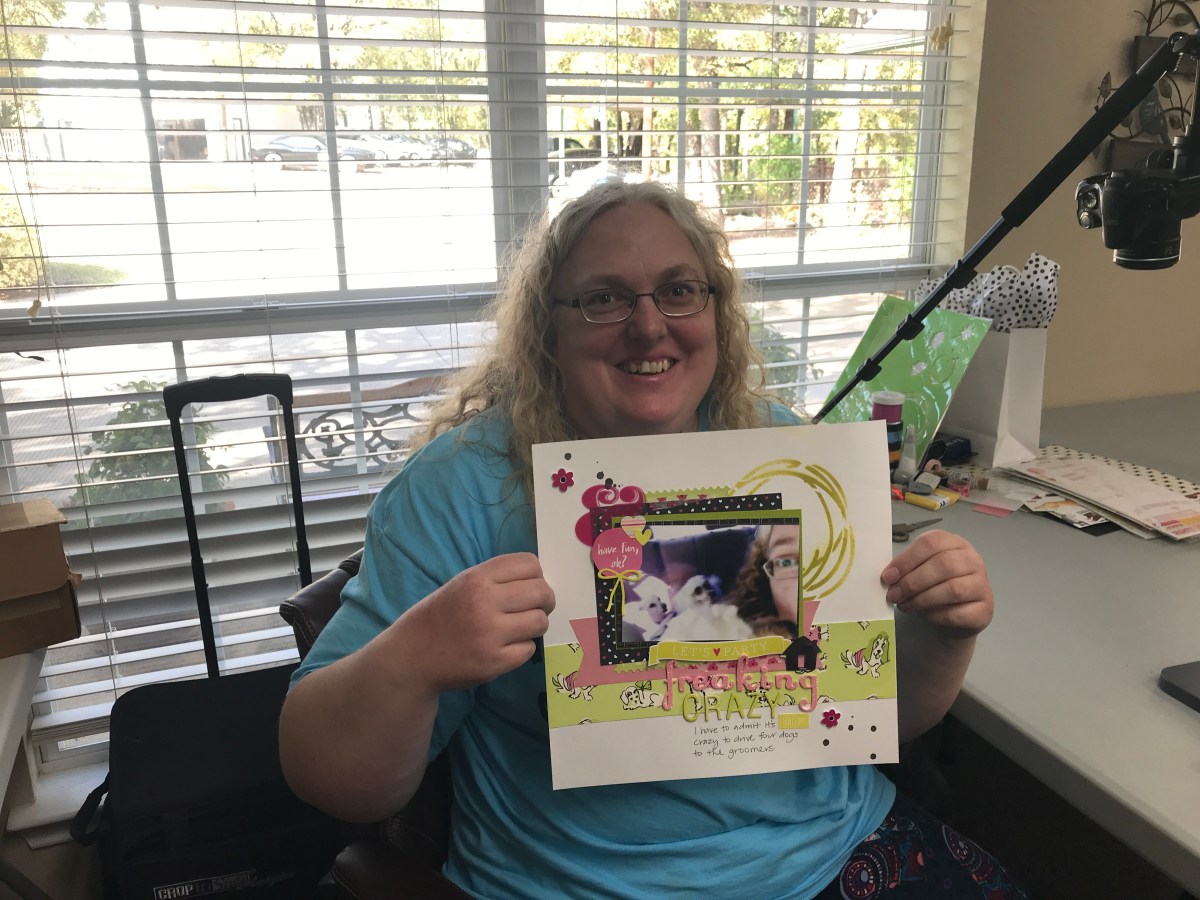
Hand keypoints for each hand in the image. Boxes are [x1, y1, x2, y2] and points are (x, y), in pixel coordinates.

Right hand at [401, 552, 554, 693]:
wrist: (412, 656)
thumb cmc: (442, 616)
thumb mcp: (462, 584)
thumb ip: (497, 579)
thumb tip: (540, 582)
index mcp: (477, 578)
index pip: (530, 564)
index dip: (536, 576)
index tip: (530, 586)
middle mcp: (484, 602)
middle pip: (542, 592)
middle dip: (545, 600)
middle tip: (535, 608)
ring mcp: (490, 633)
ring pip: (540, 622)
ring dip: (534, 625)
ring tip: (517, 629)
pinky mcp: (494, 662)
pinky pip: (528, 649)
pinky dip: (521, 649)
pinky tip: (504, 648)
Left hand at [880, 530, 992, 637]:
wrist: (958, 614)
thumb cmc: (935, 586)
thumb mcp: (921, 570)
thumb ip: (907, 568)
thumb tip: (889, 576)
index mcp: (954, 543)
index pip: (931, 543)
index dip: (907, 560)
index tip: (888, 576)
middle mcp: (973, 559)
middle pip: (943, 565)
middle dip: (912, 582)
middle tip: (894, 595)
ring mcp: (982, 584)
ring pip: (952, 589)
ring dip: (922, 599)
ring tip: (905, 605)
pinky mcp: (985, 609)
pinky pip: (958, 612)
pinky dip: (936, 615)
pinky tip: (924, 615)